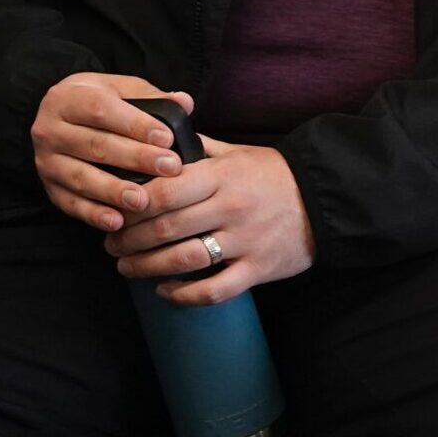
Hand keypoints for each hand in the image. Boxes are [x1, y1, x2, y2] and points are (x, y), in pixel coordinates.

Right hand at [30, 73, 192, 231]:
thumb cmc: (98, 101)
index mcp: (67, 98)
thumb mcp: (121, 89)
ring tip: (143, 200)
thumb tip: (185, 102)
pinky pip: (70, 203)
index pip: (102, 110)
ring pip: (81, 177)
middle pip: (95, 146)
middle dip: (135, 159)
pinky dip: (93, 214)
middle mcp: (49, 130)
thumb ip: (152, 96)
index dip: (136, 124)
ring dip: (113, 191)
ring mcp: (46, 161)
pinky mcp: (48, 187)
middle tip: (169, 168)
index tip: (167, 138)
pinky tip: (117, 222)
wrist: (59, 116)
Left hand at [104, 137, 315, 305]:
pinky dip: (183, 295)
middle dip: (129, 240)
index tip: (114, 211)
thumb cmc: (275, 175)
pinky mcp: (258, 268)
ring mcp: (245, 241)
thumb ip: (198, 149)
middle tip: (111, 244)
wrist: (326, 199)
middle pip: (166, 228)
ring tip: (127, 266)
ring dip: (146, 267)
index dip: (131, 204)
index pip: (164, 190)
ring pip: (184, 261)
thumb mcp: (238, 153)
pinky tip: (165, 291)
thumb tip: (157, 141)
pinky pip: (214, 290)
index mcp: (223, 176)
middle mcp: (232, 208)